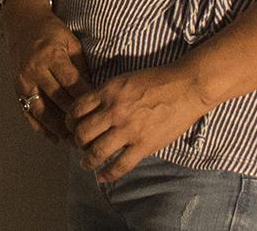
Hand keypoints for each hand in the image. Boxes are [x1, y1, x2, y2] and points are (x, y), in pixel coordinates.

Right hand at [2, 0, 88, 144]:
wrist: (22, 23)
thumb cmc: (52, 32)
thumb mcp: (71, 42)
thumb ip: (81, 67)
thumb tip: (93, 94)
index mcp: (51, 56)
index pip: (71, 83)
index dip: (86, 100)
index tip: (100, 115)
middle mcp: (35, 69)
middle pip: (57, 99)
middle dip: (74, 118)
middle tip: (92, 133)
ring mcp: (23, 80)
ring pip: (41, 110)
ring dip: (57, 128)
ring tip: (74, 141)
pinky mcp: (17, 88)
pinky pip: (27, 112)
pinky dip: (40, 127)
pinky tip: (54, 138)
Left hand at [70, 64, 213, 181]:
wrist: (186, 87)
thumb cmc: (157, 80)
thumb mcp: (124, 79)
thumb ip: (107, 94)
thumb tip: (93, 108)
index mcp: (108, 92)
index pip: (77, 109)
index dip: (70, 120)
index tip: (71, 126)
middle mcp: (114, 111)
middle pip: (83, 132)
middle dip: (76, 141)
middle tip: (78, 144)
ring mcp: (129, 130)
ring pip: (97, 151)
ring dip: (87, 160)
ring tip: (85, 163)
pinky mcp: (144, 145)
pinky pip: (121, 164)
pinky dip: (108, 174)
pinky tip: (102, 177)